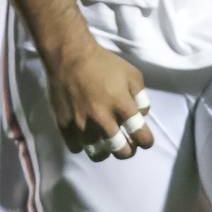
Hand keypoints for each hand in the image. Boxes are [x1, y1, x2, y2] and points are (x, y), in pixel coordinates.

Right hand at [46, 42, 154, 162]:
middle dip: (128, 151)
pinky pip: (77, 148)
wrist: (69, 57)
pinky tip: (87, 136)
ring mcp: (82, 125)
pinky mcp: (65, 126)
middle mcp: (102, 119)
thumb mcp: (131, 73)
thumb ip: (141, 97)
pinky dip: (84, 146)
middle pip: (121, 151)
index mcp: (121, 104)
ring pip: (98, 154)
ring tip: (107, 144)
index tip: (146, 140)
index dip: (147, 141)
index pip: (140, 135)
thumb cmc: (103, 63)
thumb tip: (142, 115)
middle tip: (128, 145)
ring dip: (107, 151)